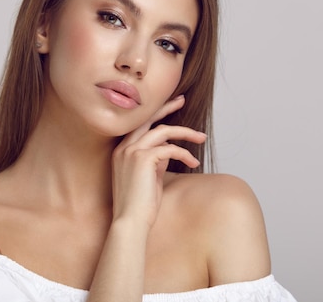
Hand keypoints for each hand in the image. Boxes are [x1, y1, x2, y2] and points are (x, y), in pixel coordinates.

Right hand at [110, 95, 206, 229]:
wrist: (130, 222)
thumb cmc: (141, 205)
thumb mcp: (149, 177)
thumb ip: (156, 160)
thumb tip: (169, 148)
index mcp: (121, 150)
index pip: (140, 124)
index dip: (156, 112)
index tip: (172, 105)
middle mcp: (123, 147)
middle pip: (147, 118)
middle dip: (167, 106)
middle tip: (182, 100)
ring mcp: (131, 151)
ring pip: (163, 131)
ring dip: (185, 133)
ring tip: (201, 138)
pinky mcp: (143, 159)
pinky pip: (170, 148)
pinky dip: (184, 153)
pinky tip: (193, 162)